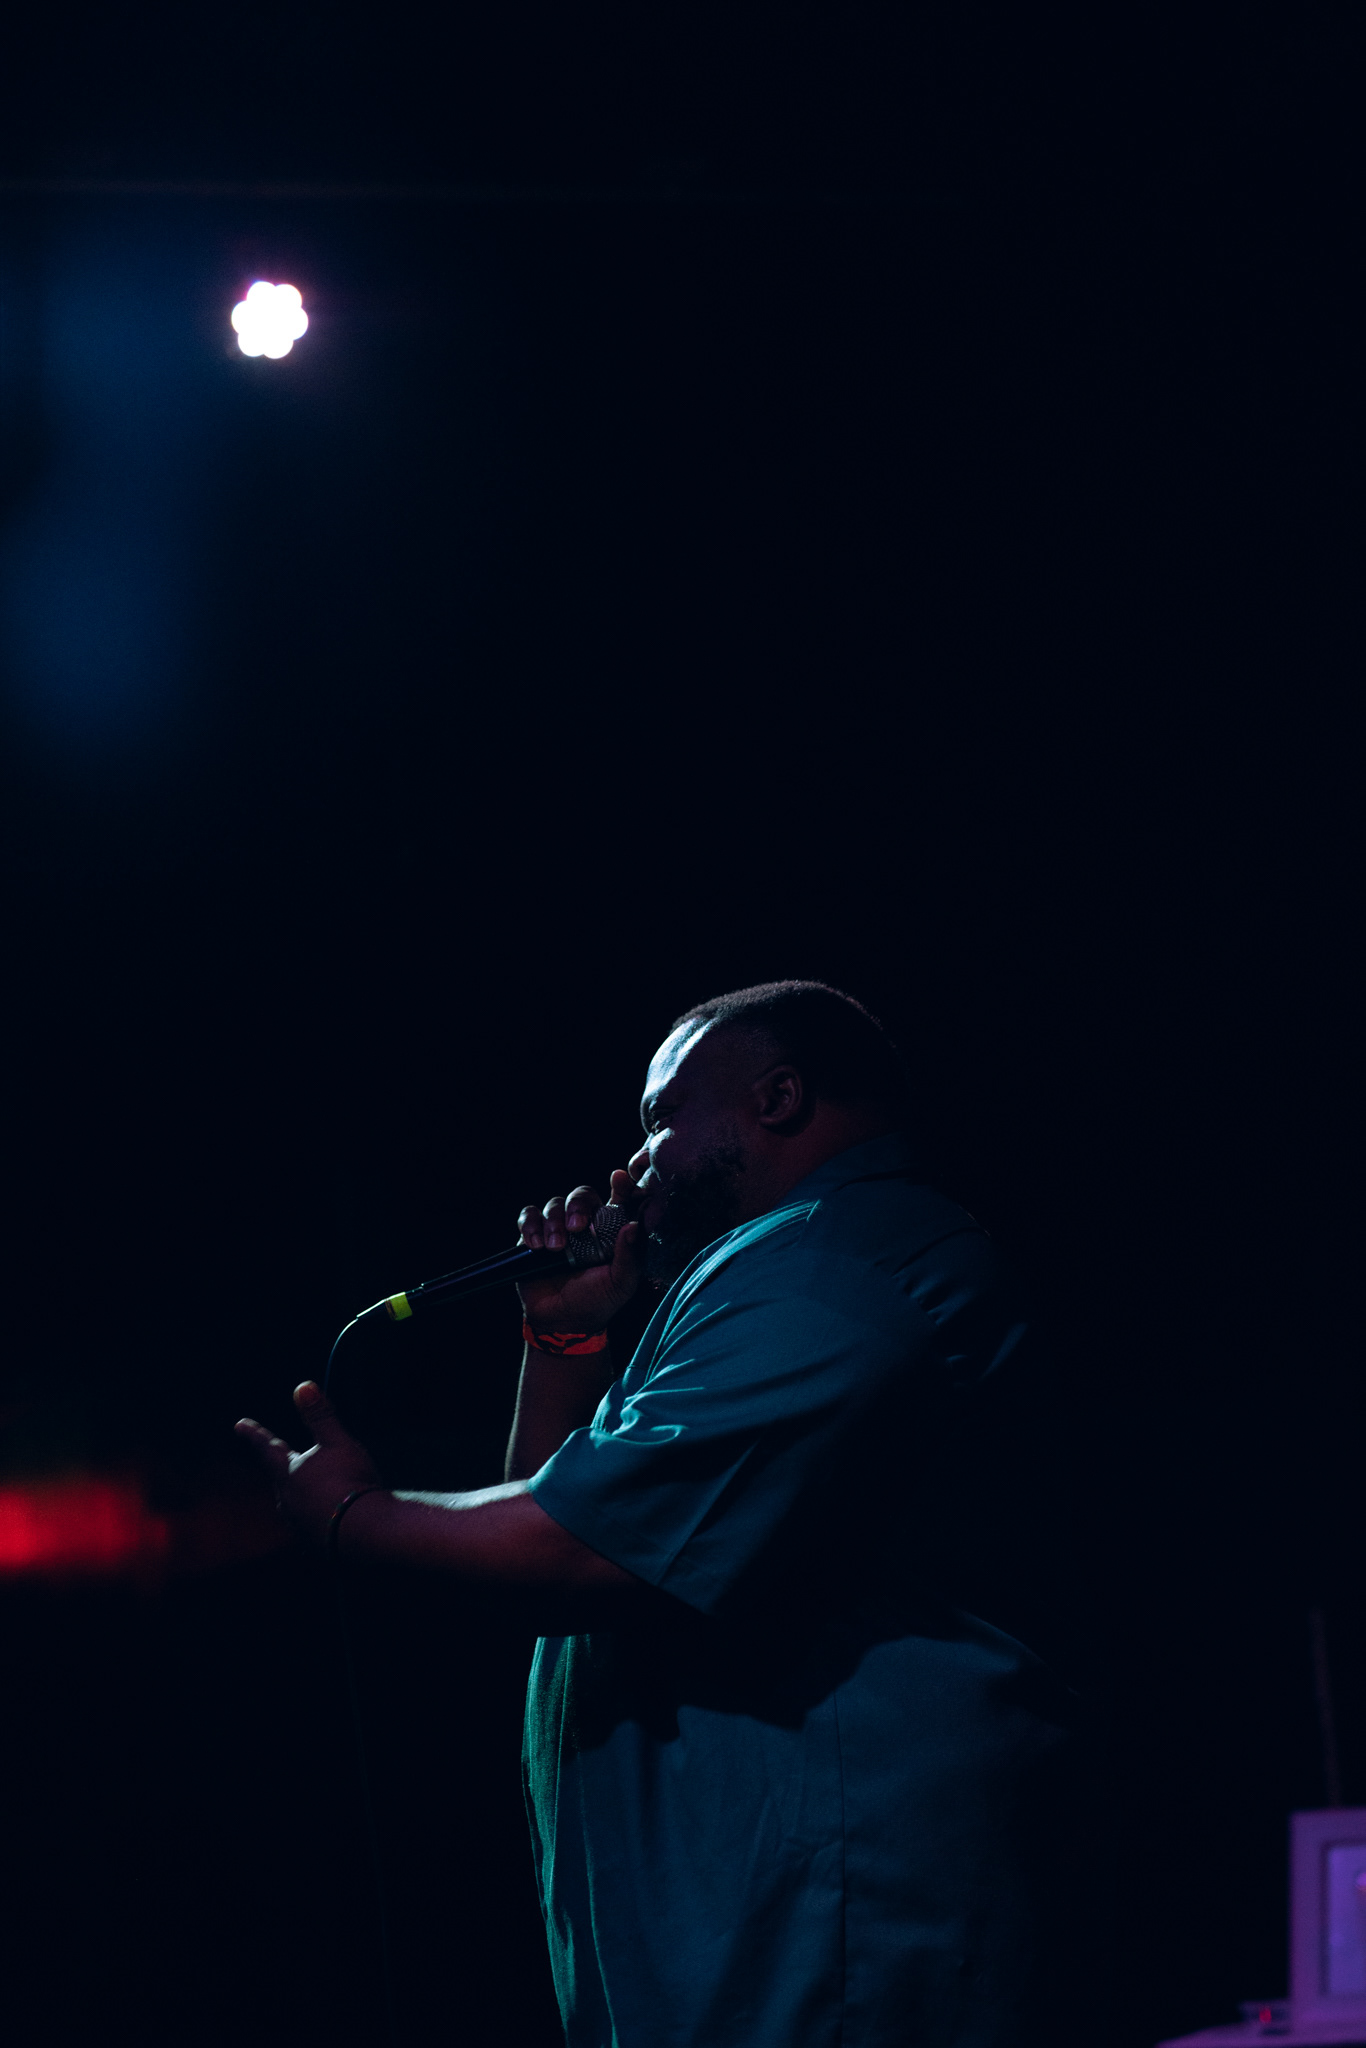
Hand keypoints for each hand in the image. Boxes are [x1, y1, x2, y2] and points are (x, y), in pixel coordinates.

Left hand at [235, 1381, 381, 1546]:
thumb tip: (302, 1387)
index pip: (267, 1448)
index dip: (255, 1433)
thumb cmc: (349, 1480)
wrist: (365, 1530)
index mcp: (287, 1474)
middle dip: (284, 1466)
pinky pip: (312, 1522)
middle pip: (281, 1478)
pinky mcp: (315, 1542)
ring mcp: (299, 1524)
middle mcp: (287, 1501)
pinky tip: (331, 1514)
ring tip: (318, 1488)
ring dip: (304, 1492)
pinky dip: (319, 1513)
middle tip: (284, 1456)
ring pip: (295, 1502)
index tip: (239, 1424)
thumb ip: (319, 1416)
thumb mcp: (336, 1442)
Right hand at [517, 1167, 645, 1332]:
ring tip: (555, 1248)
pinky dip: (531, 1225)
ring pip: (554, 1204)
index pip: (618, 1198)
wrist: (562, 1322)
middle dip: (578, 1205)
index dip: (621, 1185)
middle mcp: (585, 1224)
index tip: (619, 1178)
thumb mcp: (621, 1283)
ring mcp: (558, 1228)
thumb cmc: (598, 1301)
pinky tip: (536, 1245)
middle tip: (576, 1227)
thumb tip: (634, 1226)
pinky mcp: (533, 1235)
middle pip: (581, 1195)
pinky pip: (529, 1216)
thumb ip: (631, 1256)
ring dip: (553, 1222)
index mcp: (610, 1230)